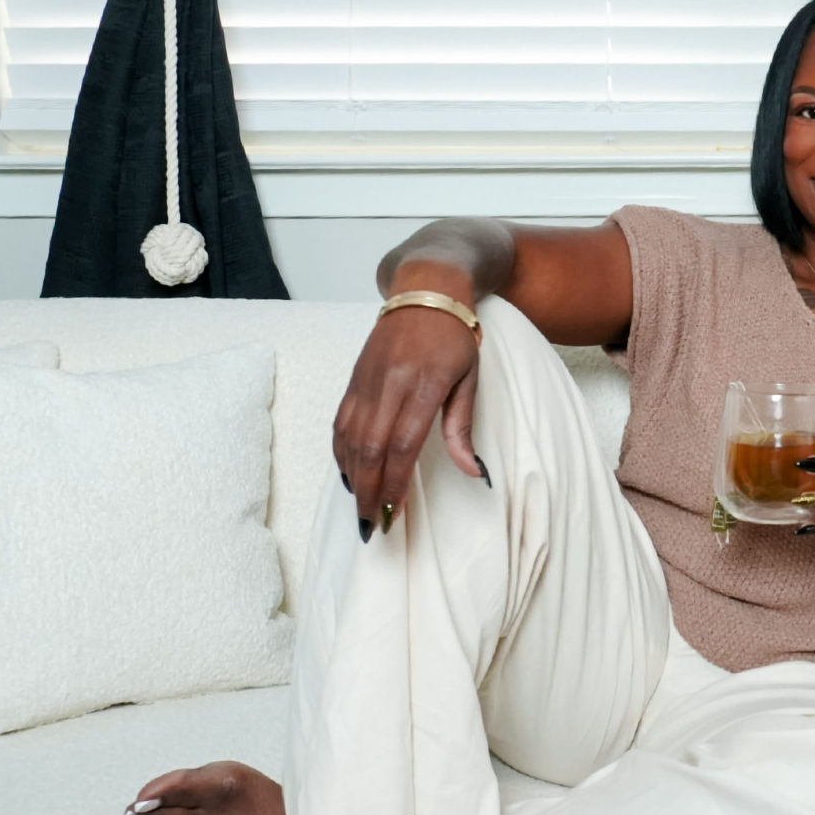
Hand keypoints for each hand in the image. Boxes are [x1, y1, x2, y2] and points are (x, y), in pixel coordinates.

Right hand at [332, 277, 484, 534]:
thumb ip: (463, 426)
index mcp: (421, 384)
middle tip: (373, 524)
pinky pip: (340, 423)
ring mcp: (366, 381)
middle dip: (370, 491)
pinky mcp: (354, 380)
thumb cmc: (454, 336)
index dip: (395, 483)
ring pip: (350, 439)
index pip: (402, 445)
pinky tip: (350, 475)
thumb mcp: (470, 378)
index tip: (396, 513)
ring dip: (354, 478)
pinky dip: (342, 453)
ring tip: (362, 508)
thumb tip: (474, 473)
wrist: (425, 290)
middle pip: (371, 448)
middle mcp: (388, 384)